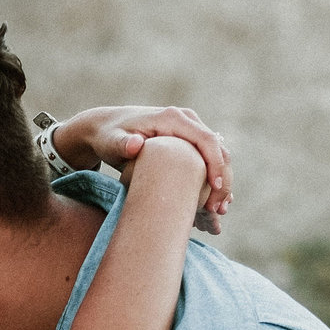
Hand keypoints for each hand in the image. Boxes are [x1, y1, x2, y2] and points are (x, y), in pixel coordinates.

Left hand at [54, 105, 232, 230]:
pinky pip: (209, 159)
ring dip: (222, 182)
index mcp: (173, 118)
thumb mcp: (111, 142)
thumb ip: (122, 144)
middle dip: (223, 179)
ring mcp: (190, 130)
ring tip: (219, 210)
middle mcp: (186, 120)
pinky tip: (214, 203)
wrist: (107, 129)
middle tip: (218, 209)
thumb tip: (135, 144)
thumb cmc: (108, 137)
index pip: (206, 140)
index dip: (215, 164)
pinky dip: (214, 180)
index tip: (215, 189)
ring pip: (218, 155)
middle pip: (218, 148)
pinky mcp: (189, 141)